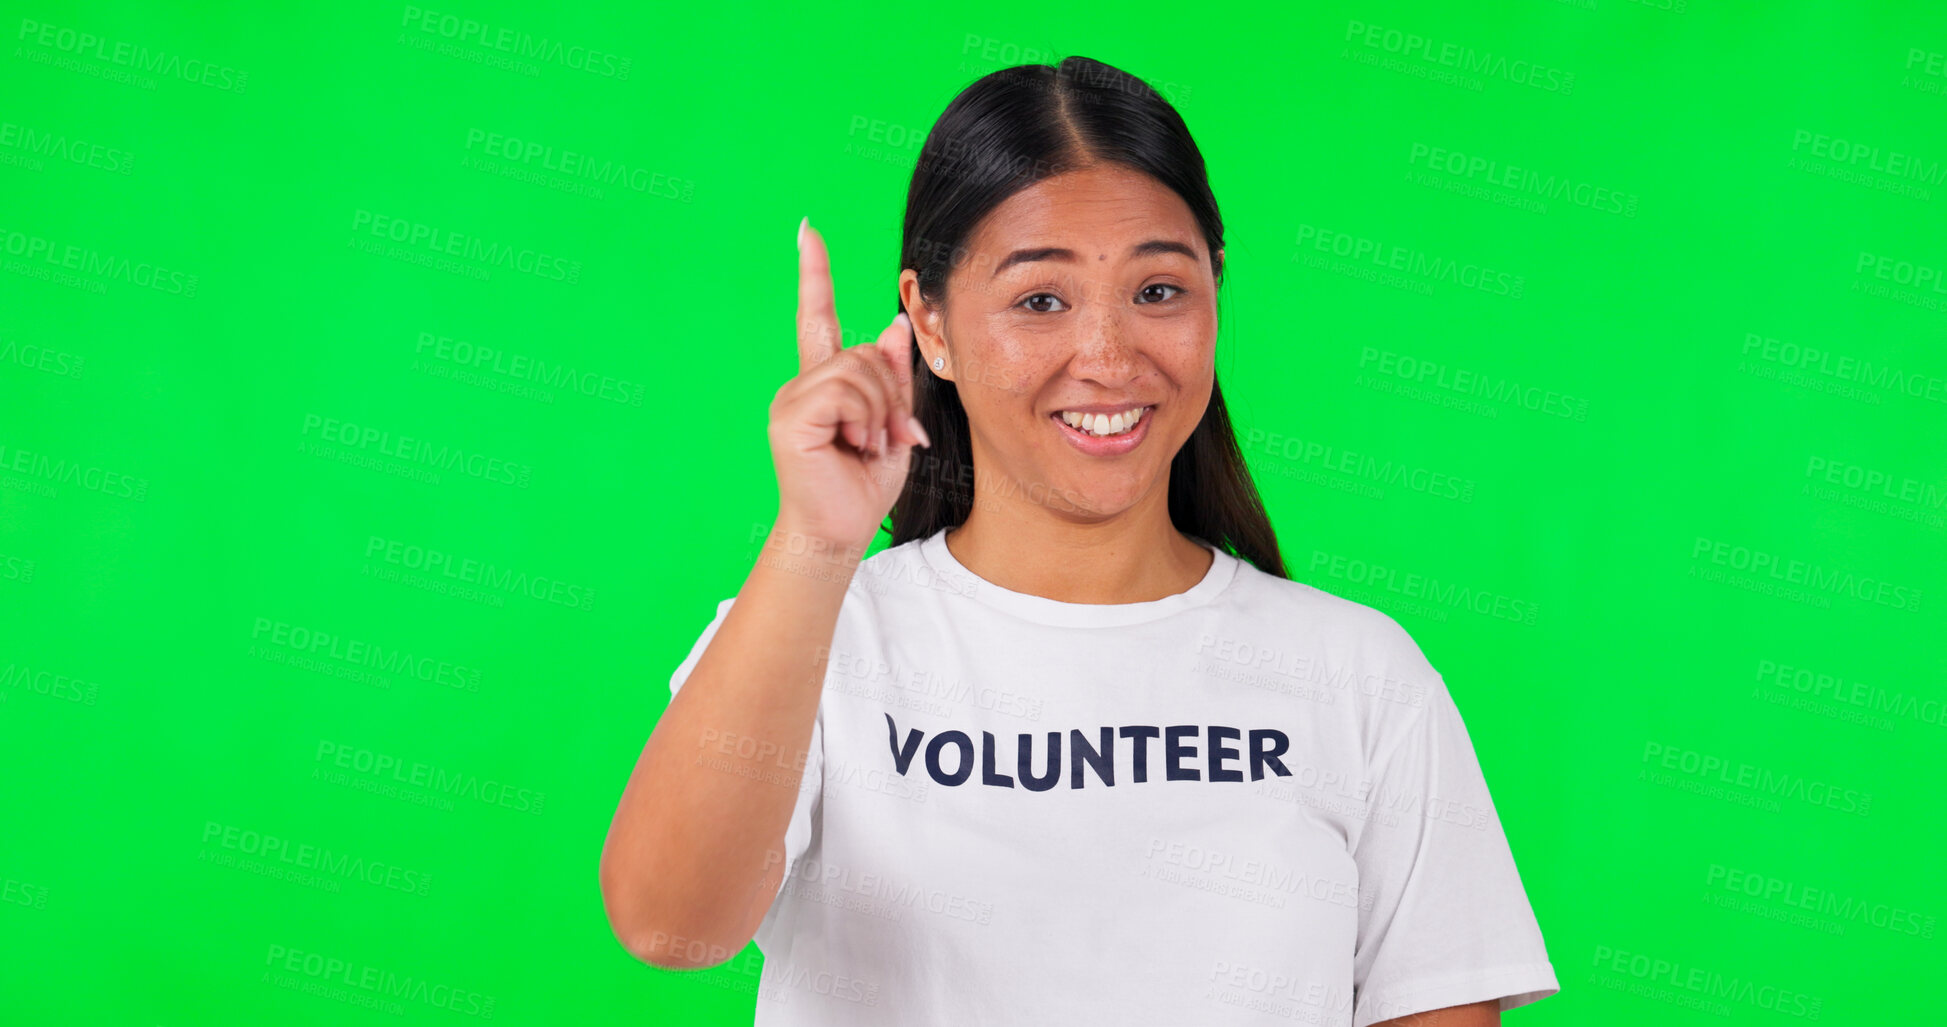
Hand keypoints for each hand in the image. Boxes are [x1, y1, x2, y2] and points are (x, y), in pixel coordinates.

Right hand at [768, 218, 930, 553]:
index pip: (818, 316)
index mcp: (824, 383)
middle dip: (890, 395)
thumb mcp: (892, 423)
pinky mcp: (790, 416)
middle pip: (864, 351)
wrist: (837, 533)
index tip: (808, 229)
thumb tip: (894, 323)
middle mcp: (802, 384)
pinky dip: (863, 418)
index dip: (815, 273)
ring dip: (880, 411)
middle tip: (884, 438)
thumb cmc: (861, 487)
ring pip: (858, 370)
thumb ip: (892, 378)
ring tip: (867, 445)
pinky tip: (853, 445)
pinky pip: (843, 391)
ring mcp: (792, 398)